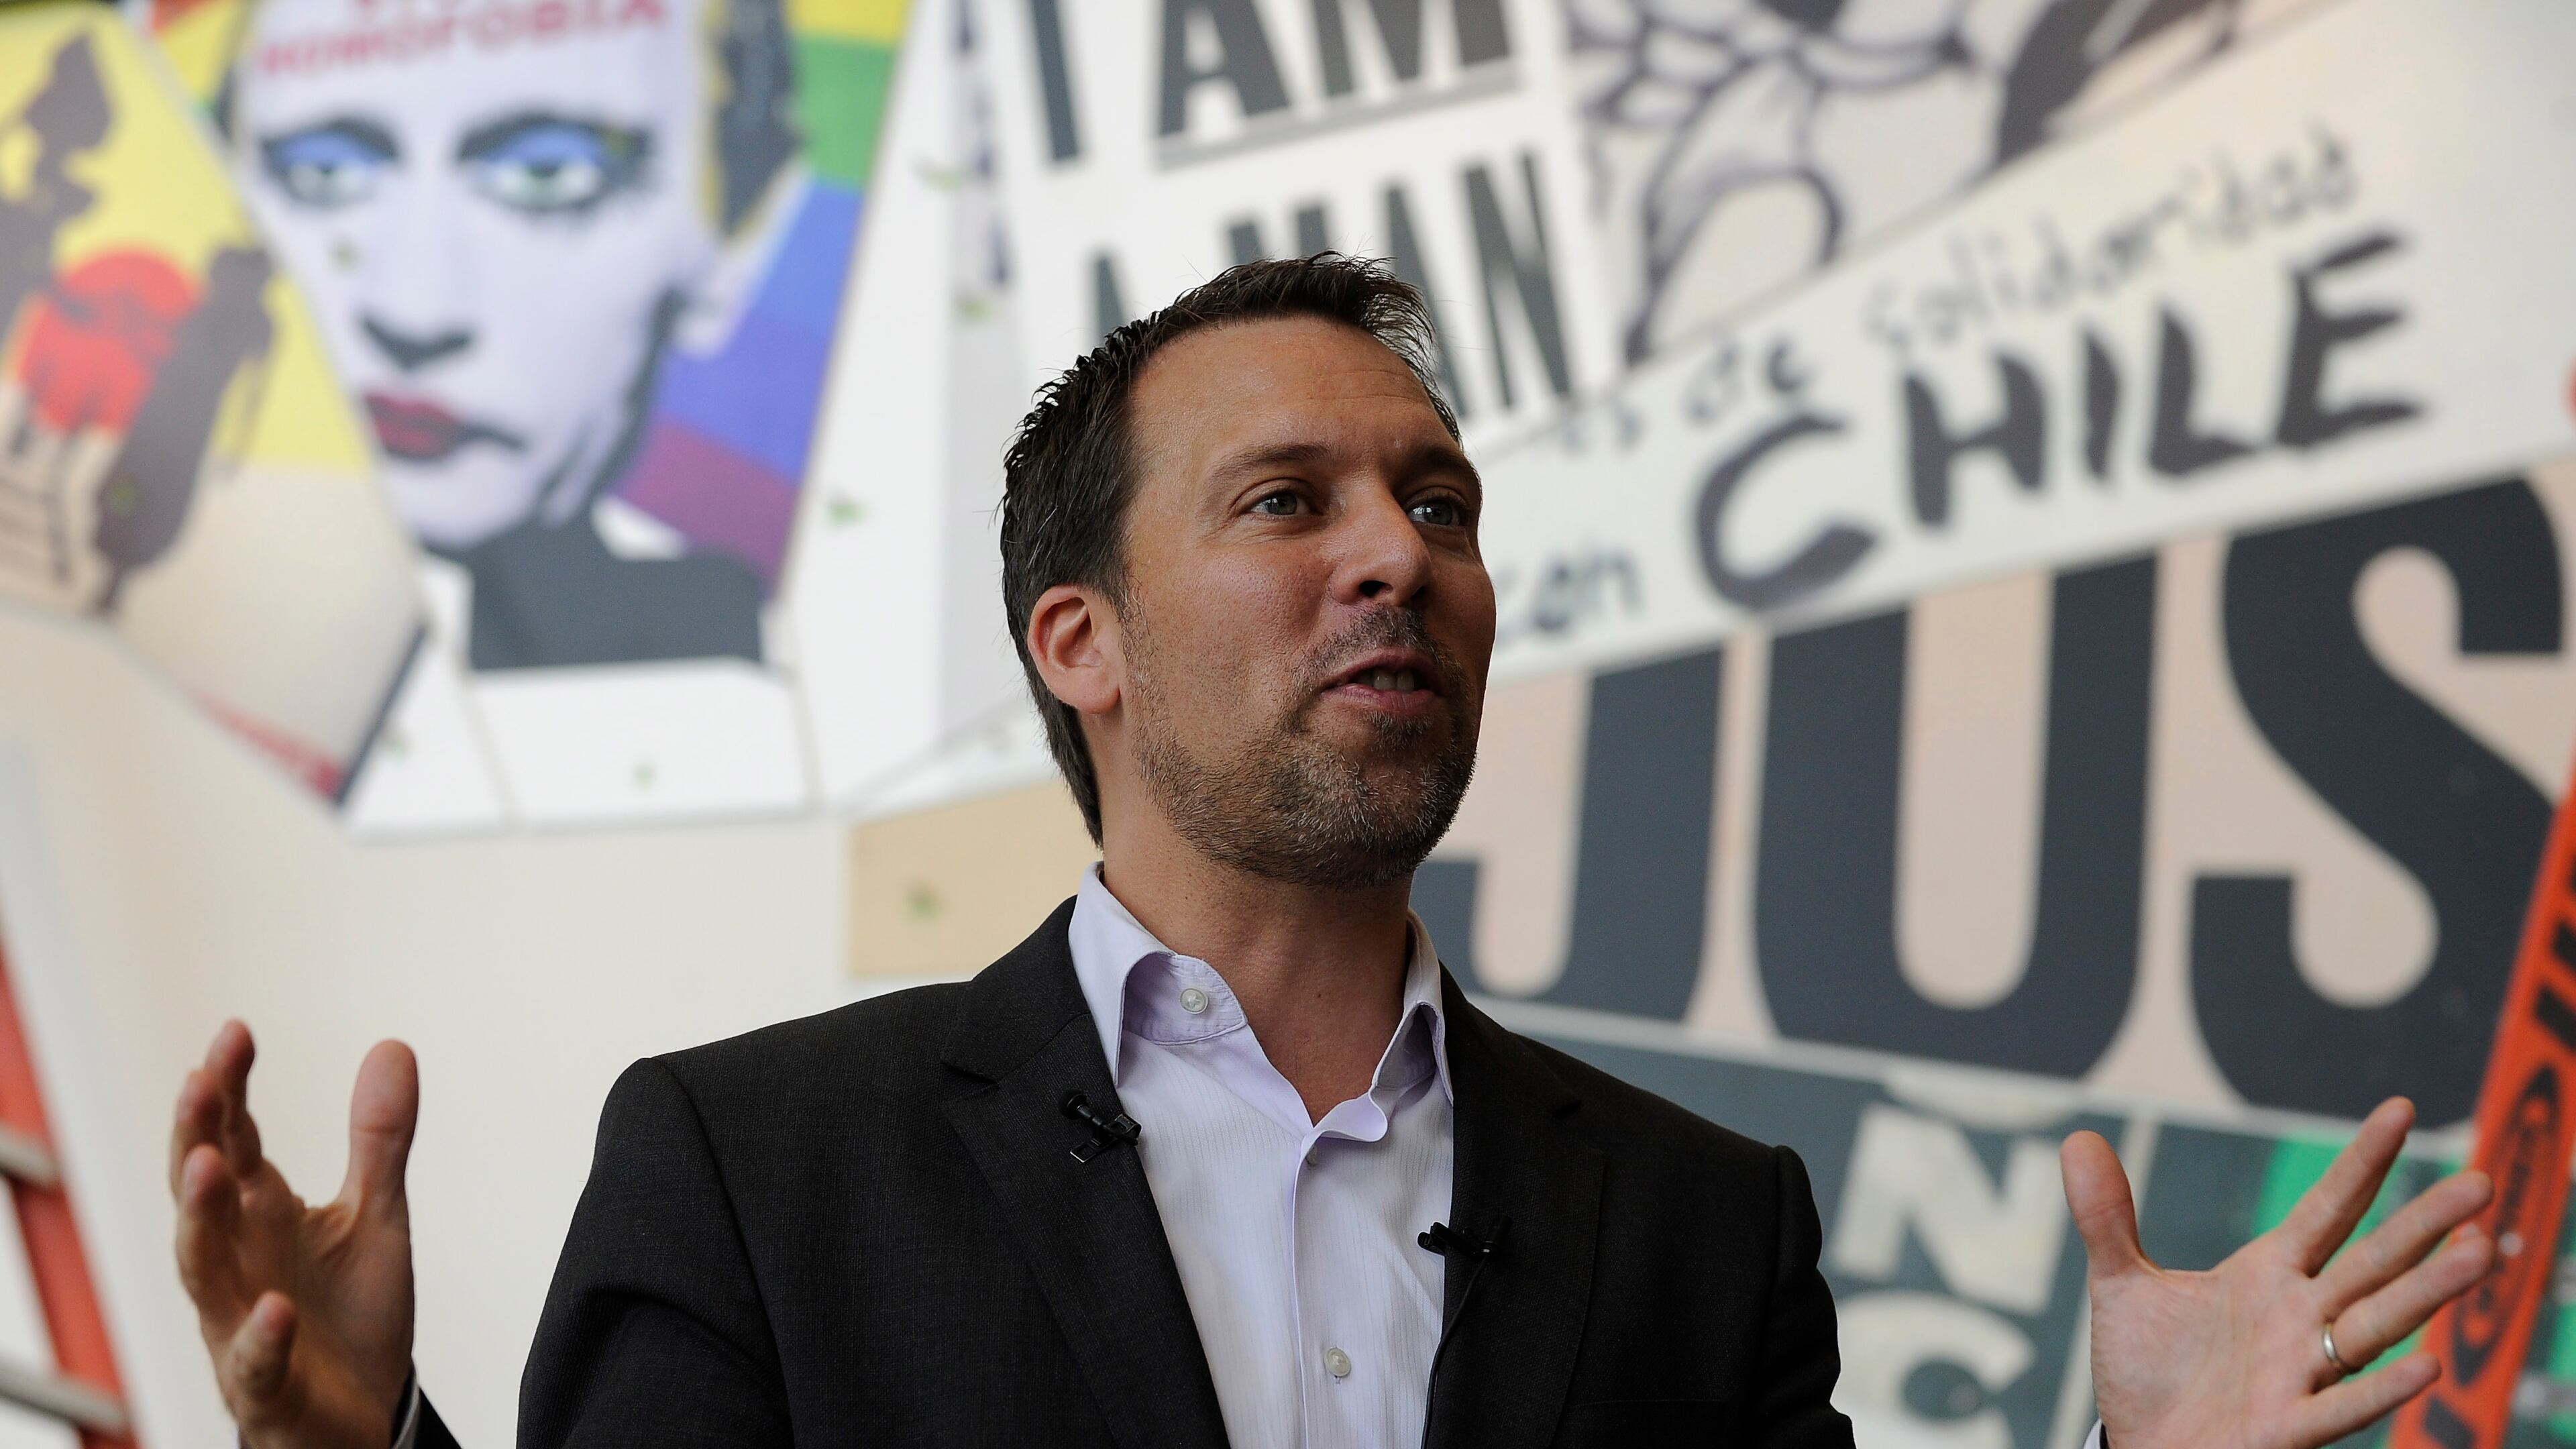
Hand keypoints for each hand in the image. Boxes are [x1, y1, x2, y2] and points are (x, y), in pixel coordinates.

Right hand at [169, 1022, 417, 1447]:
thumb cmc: (351, 1314)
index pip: (232, 1140)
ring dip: (201, 1219)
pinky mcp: (266, 1386)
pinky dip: (261, 1336)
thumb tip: (392, 1045)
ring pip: (204, 1271)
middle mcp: (237, 1264)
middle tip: (200, 1081)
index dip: (227, 1089)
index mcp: (260, 1216)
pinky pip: (254, 1363)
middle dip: (196, 1138)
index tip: (236, 1031)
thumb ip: (379, 1139)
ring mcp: (242, 1324)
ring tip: (209, 1165)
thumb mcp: (377, 1215)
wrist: (363, 1416)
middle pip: (202, 1194)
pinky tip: (275, 1308)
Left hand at [2064, 1098, 2494, 1448]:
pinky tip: (2428, 1364)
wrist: (2140, 1446)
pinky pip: (2341, 1406)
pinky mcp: (2285, 1426)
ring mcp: (2299, 1371)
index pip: (2327, 1209)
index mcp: (2269, 1276)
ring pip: (2376, 1326)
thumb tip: (2079, 1141)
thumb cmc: (2148, 1370)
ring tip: (2482, 1251)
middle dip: (2426, 1223)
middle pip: (2373, 1262)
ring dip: (2427, 1293)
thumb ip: (2107, 1217)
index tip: (2402, 1109)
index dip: (2363, 1162)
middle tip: (2484, 1183)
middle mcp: (2299, 1318)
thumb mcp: (2121, 1284)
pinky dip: (2380, 1388)